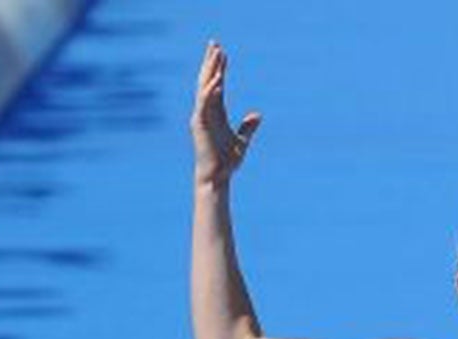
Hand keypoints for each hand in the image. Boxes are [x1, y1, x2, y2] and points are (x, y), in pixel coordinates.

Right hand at [191, 40, 261, 184]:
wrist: (217, 178)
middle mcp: (206, 111)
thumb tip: (258, 114)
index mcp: (215, 113)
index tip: (224, 53)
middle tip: (215, 43)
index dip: (220, 68)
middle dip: (211, 62)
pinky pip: (204, 104)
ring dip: (210, 71)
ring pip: (204, 88)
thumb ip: (248, 127)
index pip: (217, 85)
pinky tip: (217, 81)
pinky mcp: (199, 125)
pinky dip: (210, 92)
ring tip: (215, 54)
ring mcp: (201, 117)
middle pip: (208, 81)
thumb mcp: (242, 141)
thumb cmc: (227, 162)